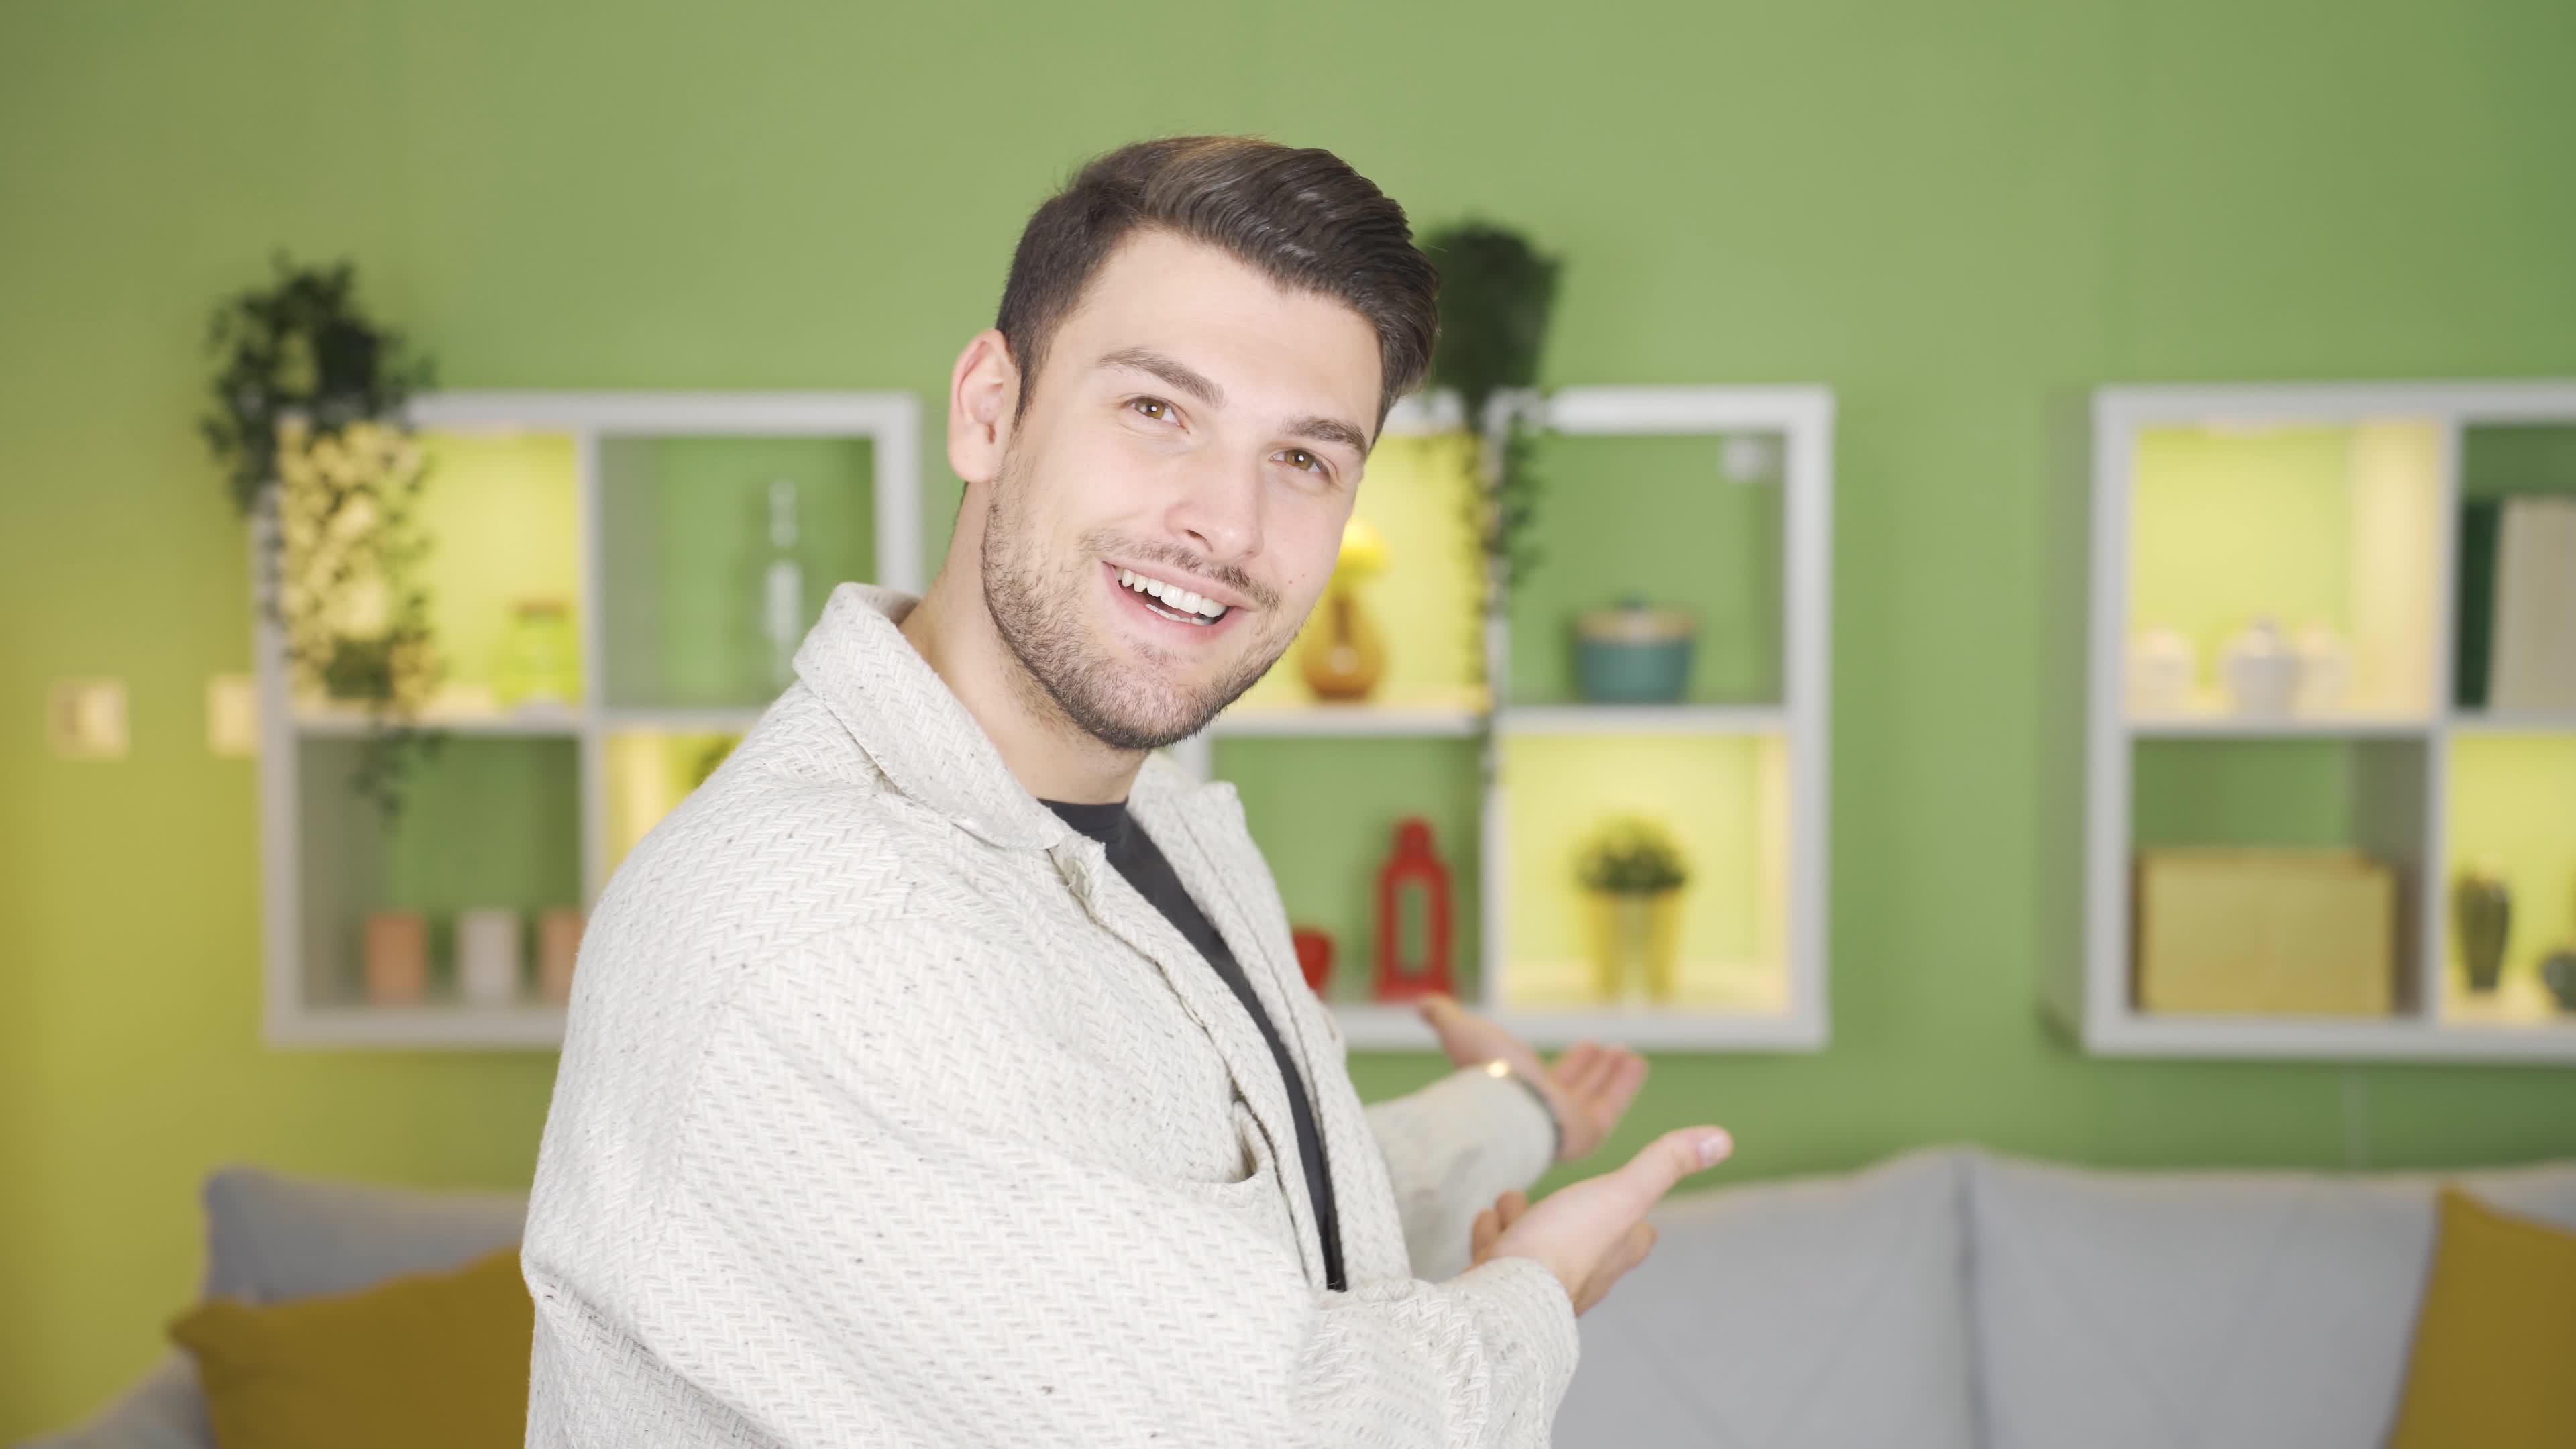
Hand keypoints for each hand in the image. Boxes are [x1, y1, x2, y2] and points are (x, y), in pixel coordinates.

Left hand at [1415, 993, 1647, 1164]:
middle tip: (1609, 1048)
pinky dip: (1625, 1085)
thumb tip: (1423, 1002)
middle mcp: (1542, 1112)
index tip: (1587, 1043)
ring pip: (1594, 1096)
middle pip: (1574, 1089)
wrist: (1502, 1107)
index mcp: (1517, 1095)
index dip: (1569, 1064)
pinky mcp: (1587, 1131)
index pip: (1549, 1079)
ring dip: (1611, 1074)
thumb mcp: (1460, 1033)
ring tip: (1627, 1051)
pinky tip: (1636, 1063)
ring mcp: (1566, 1123)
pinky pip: (1611, 1106)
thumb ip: (1444, 1016)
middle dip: (1592, 1069)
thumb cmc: (1481, 1072)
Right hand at [1473, 1126, 1731, 1314]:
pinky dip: (1495, 1238)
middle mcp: (1583, 1275)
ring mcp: (1539, 1285)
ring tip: (1511, 1200)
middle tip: (1561, 1199)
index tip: (1633, 1203)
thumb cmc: (1566, 1244)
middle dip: (1572, 1216)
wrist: (1504, 1296)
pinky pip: (1500, 1259)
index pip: (1639, 1239)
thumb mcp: (1621, 1193)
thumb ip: (1664, 1164)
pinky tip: (1486, 1222)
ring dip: (1527, 1222)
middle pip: (1585, 1243)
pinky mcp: (1502, 1288)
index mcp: (1615, 1254)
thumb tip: (1722, 1139)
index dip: (1638, 1221)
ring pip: (1537, 1248)